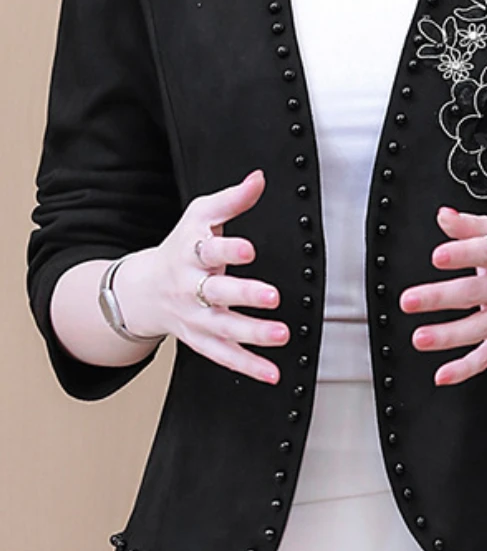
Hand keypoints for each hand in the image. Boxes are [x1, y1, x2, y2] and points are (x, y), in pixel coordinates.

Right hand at [115, 170, 287, 383]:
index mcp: (191, 254)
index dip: (228, 249)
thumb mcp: (200, 216)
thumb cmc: (179, 248)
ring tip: (280, 334)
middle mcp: (191, 287)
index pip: (208, 250)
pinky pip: (224, 355)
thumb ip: (232, 199)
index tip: (248, 249)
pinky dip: (248, 366)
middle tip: (271, 296)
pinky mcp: (201, 340)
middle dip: (244, 294)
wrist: (142, 290)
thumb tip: (258, 178)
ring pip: (222, 328)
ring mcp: (195, 317)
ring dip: (252, 334)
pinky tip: (271, 372)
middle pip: (216, 292)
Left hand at [400, 207, 486, 386]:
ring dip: (447, 336)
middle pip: (473, 293)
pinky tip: (442, 374)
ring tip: (420, 337)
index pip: (484, 252)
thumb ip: (466, 224)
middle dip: (439, 298)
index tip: (437, 257)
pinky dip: (465, 369)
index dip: (461, 254)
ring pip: (477, 329)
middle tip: (408, 301)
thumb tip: (444, 215)